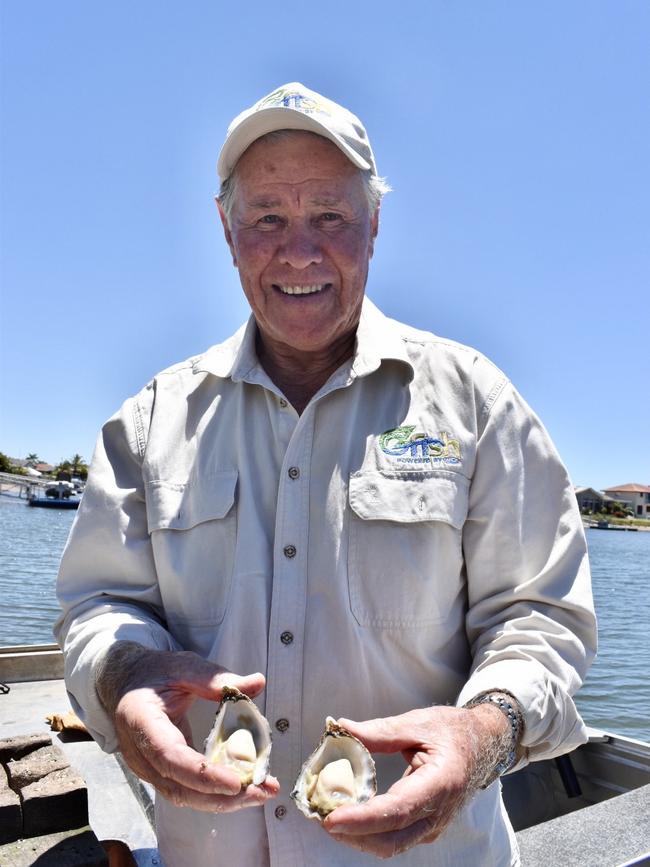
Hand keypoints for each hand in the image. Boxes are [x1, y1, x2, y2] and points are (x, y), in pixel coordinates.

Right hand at [96, 641, 279, 811]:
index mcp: (141, 720)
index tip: (235, 782)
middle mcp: (140, 752)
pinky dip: (214, 792)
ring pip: (183, 795)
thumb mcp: (184, 666)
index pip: (170, 757)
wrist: (127, 684)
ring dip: (222, 800)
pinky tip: (243, 787)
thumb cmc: (154, 673)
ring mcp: (147, 767)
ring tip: (259, 792)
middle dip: (221, 796)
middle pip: (179, 787)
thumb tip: (257, 683)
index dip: (202, 774)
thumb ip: (216, 678)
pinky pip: (186, 790)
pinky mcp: (159, 773)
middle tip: (260, 790)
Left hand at [323, 704, 508, 858]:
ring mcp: (433, 825)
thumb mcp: (418, 723)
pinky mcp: (425, 827)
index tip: (331, 819)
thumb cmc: (453, 730)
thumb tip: (340, 728)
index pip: (396, 812)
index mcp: (441, 783)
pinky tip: (349, 814)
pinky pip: (395, 838)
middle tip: (319, 814)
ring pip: (391, 845)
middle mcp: (439, 813)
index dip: (362, 819)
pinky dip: (369, 832)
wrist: (484, 744)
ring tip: (327, 814)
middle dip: (352, 834)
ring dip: (357, 836)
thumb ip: (379, 731)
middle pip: (391, 839)